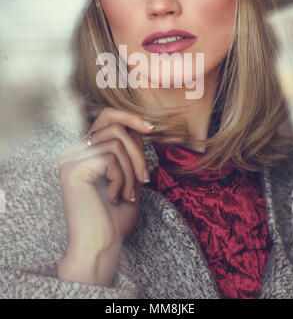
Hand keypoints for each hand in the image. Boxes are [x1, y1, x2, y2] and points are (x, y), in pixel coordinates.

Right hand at [57, 107, 153, 260]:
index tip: (151, 128)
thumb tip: (139, 127)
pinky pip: (109, 158)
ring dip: (131, 169)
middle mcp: (72, 151)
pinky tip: (116, 196)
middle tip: (145, 179)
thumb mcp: (128, 177)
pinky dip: (121, 177)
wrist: (101, 246)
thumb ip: (130, 153)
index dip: (129, 117)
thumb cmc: (114, 218)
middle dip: (137, 152)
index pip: (105, 117)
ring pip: (116, 143)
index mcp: (83, 152)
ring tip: (128, 193)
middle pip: (114, 127)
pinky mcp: (72, 169)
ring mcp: (70, 159)